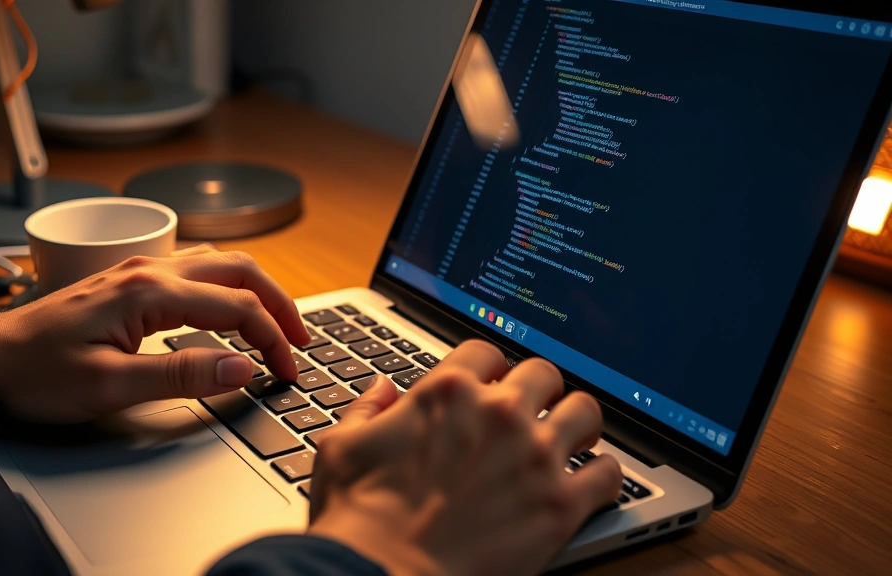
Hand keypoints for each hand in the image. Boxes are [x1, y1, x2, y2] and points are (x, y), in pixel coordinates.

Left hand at [0, 246, 309, 423]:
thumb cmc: (38, 375)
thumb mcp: (111, 385)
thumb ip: (182, 374)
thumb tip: (242, 367)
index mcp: (149, 291)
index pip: (238, 307)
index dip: (273, 340)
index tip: (287, 370)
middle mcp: (149, 269)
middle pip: (239, 271)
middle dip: (279, 304)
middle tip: (301, 339)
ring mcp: (140, 271)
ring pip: (220, 265)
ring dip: (257, 291)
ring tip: (278, 325)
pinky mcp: (131, 282)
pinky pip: (197, 273)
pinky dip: (229, 289)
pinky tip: (233, 312)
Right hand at [306, 340, 622, 575]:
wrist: (382, 575)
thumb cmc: (358, 518)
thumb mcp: (341, 446)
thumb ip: (367, 409)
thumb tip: (382, 390)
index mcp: (448, 392)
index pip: (487, 351)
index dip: (490, 368)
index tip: (492, 383)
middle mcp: (498, 413)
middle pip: (544, 372)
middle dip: (539, 389)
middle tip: (535, 410)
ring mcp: (535, 456)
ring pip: (585, 412)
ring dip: (579, 423)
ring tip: (573, 439)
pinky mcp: (561, 504)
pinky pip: (610, 473)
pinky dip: (604, 476)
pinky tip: (591, 482)